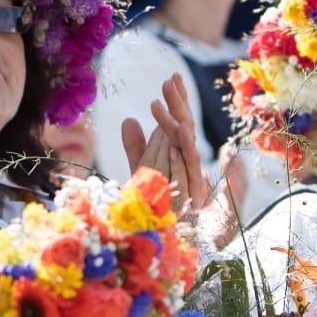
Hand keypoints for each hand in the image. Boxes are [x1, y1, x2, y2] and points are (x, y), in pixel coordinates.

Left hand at [121, 73, 205, 214]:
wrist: (168, 240)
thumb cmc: (157, 204)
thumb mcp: (142, 171)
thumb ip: (137, 147)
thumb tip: (128, 119)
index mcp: (178, 155)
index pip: (179, 122)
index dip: (177, 101)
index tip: (172, 76)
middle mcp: (186, 166)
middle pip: (185, 131)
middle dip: (179, 106)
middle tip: (169, 81)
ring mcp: (188, 183)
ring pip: (187, 154)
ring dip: (182, 134)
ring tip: (175, 111)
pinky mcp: (187, 203)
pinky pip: (185, 182)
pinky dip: (181, 166)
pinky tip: (173, 150)